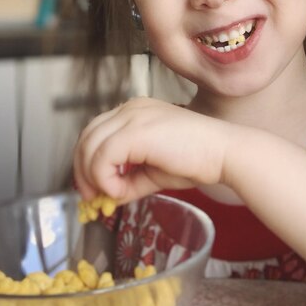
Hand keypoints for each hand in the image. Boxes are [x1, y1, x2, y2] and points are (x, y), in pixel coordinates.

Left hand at [74, 97, 229, 202]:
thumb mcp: (153, 172)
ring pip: (90, 146)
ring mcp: (132, 116)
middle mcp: (130, 108)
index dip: (87, 161)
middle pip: (87, 136)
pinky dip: (104, 179)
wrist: (223, 153)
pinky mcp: (135, 131)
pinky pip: (103, 157)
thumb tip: (106, 197)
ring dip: (93, 177)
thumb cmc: (196, 159)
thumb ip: (128, 180)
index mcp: (134, 111)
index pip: (96, 132)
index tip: (93, 188)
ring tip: (111, 196)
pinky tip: (121, 192)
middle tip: (91, 197)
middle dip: (82, 170)